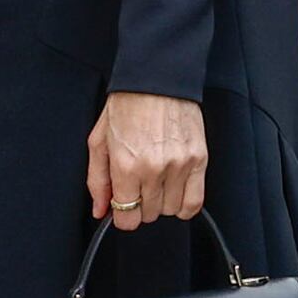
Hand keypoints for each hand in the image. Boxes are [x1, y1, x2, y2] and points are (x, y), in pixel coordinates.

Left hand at [84, 92, 207, 227]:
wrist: (157, 80)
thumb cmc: (125, 107)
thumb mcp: (98, 142)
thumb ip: (97, 181)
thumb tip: (100, 210)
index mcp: (127, 166)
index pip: (127, 217)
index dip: (122, 216)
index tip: (122, 207)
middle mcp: (155, 170)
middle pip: (149, 215)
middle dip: (140, 207)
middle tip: (137, 188)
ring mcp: (180, 166)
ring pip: (171, 210)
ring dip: (161, 204)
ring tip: (155, 184)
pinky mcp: (200, 160)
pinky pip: (195, 202)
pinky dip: (184, 205)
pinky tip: (174, 193)